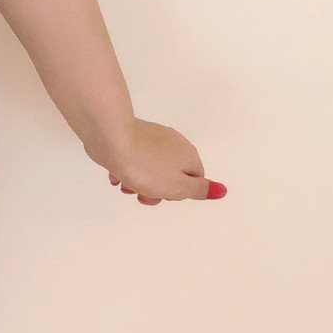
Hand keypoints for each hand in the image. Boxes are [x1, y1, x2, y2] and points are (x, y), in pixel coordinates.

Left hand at [98, 118, 224, 203]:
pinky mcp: (131, 138)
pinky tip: (116, 175)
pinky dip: (126, 170)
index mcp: (188, 155)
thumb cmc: (146, 167)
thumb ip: (199, 190)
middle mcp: (173, 144)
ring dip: (138, 182)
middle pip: (170, 175)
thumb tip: (221, 190)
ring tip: (125, 184)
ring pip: (150, 169)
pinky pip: (133, 160)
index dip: (179, 193)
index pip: (194, 179)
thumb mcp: (177, 186)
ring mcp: (152, 139)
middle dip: (156, 190)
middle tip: (141, 193)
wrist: (112, 139)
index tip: (165, 195)